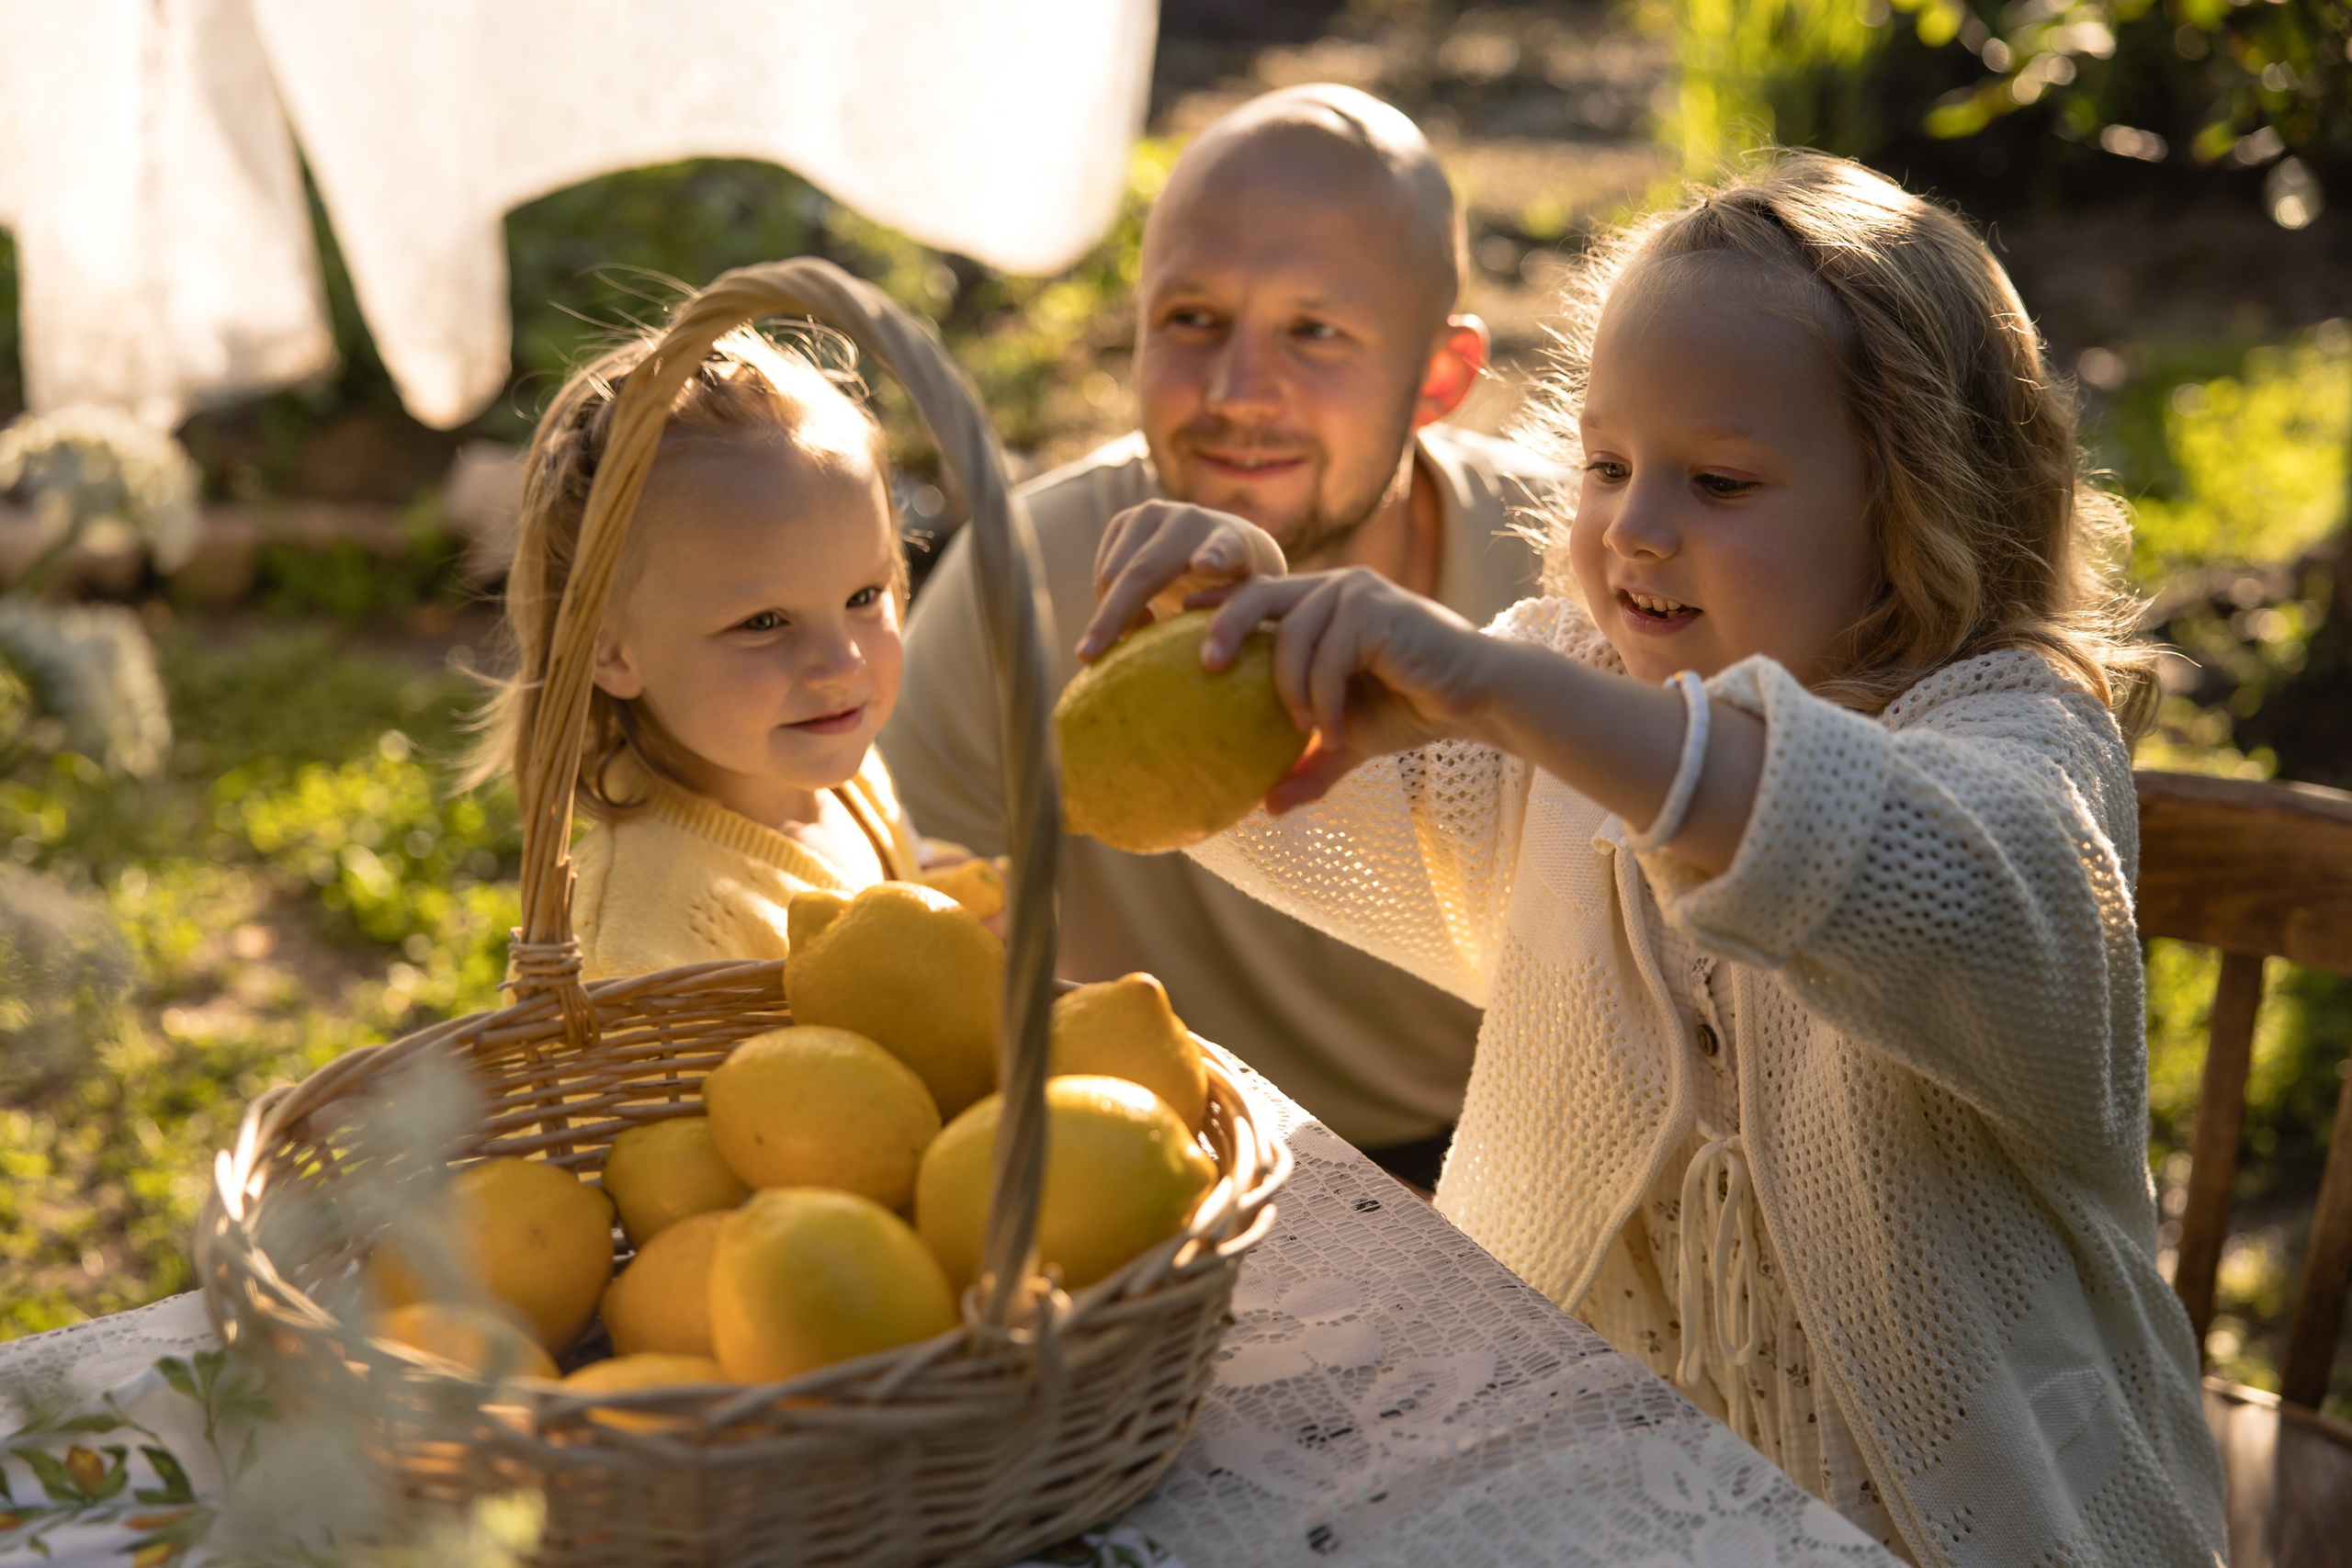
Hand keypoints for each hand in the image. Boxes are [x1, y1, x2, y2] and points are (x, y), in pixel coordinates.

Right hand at [1077, 500, 1286, 660]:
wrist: (1221, 551)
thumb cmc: (1237, 593)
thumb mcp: (1247, 610)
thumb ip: (1231, 621)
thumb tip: (1198, 639)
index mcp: (1234, 543)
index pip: (1227, 547)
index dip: (1217, 556)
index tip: (1205, 566)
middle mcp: (1189, 520)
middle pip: (1143, 572)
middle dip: (1113, 616)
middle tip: (1087, 656)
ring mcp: (1151, 515)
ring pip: (1110, 575)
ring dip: (1111, 616)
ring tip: (1136, 640)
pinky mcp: (1123, 522)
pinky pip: (1101, 575)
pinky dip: (1109, 604)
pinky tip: (1135, 617)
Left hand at [1201, 569, 1494, 812]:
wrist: (1475, 698)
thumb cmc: (1411, 708)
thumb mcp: (1348, 739)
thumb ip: (1308, 765)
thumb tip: (1266, 809)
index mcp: (1320, 605)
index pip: (1256, 596)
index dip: (1216, 606)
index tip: (1175, 624)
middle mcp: (1333, 589)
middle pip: (1258, 595)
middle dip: (1223, 625)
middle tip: (1203, 667)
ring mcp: (1356, 593)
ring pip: (1293, 634)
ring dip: (1291, 689)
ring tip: (1304, 729)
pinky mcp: (1378, 610)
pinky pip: (1329, 656)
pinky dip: (1324, 698)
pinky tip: (1334, 728)